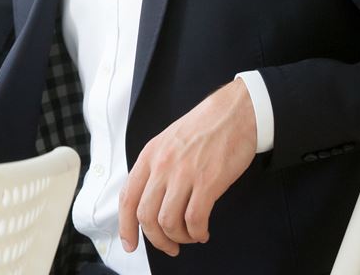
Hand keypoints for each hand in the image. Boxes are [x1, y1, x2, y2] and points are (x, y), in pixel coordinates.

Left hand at [118, 79, 256, 256]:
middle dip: (157, 239)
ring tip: (190, 235)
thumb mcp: (168, 142)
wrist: (234, 112)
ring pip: (168, 221)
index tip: (130, 243)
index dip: (126, 226)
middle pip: (146, 216)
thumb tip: (151, 200)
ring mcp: (184, 173)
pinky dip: (197, 232)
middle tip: (170, 246)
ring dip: (179, 237)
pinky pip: (195, 219)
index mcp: (150, 155)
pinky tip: (203, 231)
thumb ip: (156, 168)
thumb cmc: (204, 127)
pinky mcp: (208, 181)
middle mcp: (162, 165)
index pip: (128, 198)